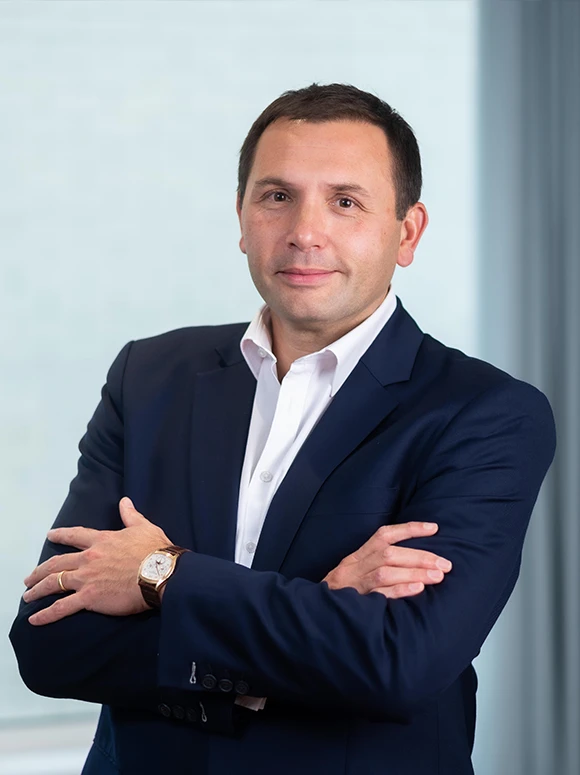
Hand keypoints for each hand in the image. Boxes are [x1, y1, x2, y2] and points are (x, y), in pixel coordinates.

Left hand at [22, 498, 171, 625]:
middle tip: (30, 577)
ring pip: (54, 582)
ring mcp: (87, 578)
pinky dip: (46, 614)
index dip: (61, 535)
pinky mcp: (89, 597)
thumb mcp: (143, 528)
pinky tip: (35, 619)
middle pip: (57, 562)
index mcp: (101, 541)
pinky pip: (62, 607)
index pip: (75, 536)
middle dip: (40, 570)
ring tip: (28, 595)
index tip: (50, 535)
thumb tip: (125, 501)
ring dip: (38, 589)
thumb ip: (131, 515)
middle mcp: (89, 558)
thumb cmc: (154, 551)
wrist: (160, 573)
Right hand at [322, 522, 451, 598]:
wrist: (313, 615)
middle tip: (445, 564)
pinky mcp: (354, 604)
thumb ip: (376, 565)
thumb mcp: (354, 574)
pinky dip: (399, 591)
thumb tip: (414, 562)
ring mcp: (353, 585)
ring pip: (384, 572)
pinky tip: (418, 590)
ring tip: (438, 577)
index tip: (434, 528)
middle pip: (388, 554)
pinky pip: (378, 595)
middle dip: (419, 557)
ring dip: (414, 573)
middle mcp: (354, 566)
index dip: (409, 529)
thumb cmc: (341, 595)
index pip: (384, 535)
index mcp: (357, 557)